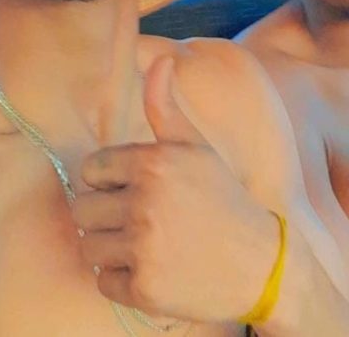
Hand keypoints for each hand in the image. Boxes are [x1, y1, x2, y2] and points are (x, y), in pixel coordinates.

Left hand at [75, 56, 279, 321]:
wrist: (264, 265)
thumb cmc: (224, 200)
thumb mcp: (197, 149)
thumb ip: (166, 108)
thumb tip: (160, 60)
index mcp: (153, 163)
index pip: (91, 170)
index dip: (110, 183)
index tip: (136, 192)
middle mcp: (144, 203)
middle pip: (83, 210)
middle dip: (107, 218)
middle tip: (143, 224)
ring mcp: (144, 248)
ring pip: (90, 247)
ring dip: (112, 251)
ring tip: (148, 247)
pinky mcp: (145, 289)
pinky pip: (105, 282)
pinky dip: (124, 282)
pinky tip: (155, 272)